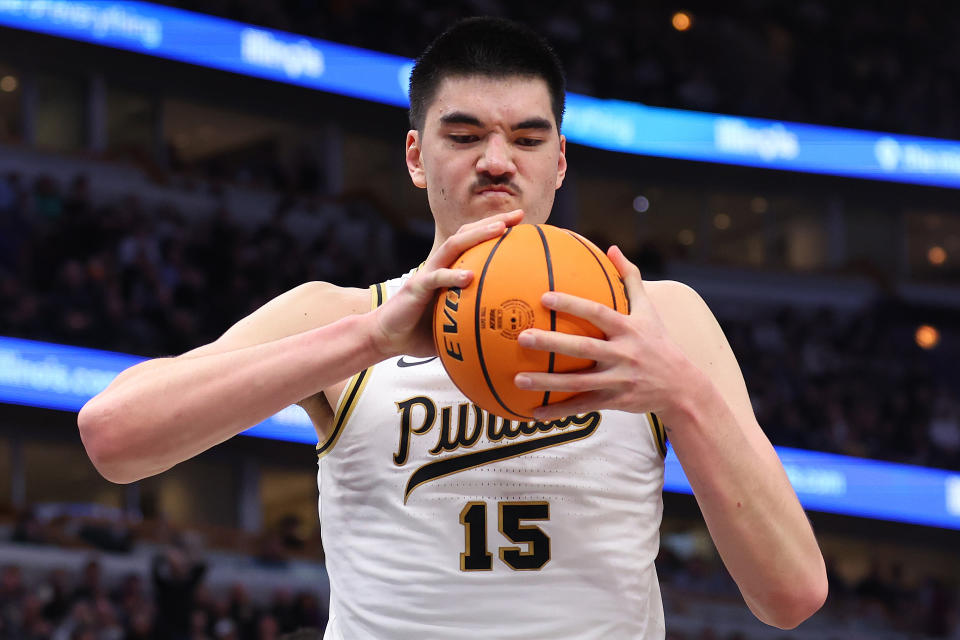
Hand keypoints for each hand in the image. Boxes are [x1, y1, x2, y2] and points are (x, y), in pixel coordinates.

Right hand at [370, 209, 524, 357]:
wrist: (387, 338)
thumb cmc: (422, 332)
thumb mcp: (455, 325)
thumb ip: (477, 321)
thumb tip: (509, 334)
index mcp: (449, 270)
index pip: (474, 242)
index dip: (496, 231)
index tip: (522, 225)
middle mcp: (439, 265)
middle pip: (467, 234)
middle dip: (493, 222)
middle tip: (518, 216)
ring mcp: (427, 273)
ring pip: (453, 246)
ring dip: (477, 235)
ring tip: (500, 230)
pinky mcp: (416, 287)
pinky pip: (436, 278)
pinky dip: (453, 276)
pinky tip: (469, 277)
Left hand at [513, 245, 692, 419]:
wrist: (681, 387)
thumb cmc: (658, 343)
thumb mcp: (649, 310)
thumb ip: (630, 278)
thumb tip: (612, 247)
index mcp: (628, 329)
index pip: (597, 314)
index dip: (572, 304)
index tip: (544, 297)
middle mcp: (623, 354)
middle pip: (583, 348)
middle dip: (552, 343)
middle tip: (523, 337)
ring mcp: (618, 380)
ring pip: (578, 383)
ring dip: (547, 383)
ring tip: (517, 379)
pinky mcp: (614, 402)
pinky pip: (582, 407)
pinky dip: (558, 411)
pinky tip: (533, 413)